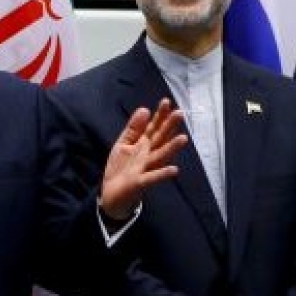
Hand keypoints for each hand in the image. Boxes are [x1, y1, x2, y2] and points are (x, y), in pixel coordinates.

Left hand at [99, 99, 186, 219]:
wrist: (111, 194)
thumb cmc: (120, 168)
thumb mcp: (123, 144)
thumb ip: (133, 128)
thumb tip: (144, 108)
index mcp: (143, 144)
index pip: (153, 127)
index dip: (160, 115)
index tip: (166, 101)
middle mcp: (148, 155)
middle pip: (160, 139)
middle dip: (169, 127)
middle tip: (180, 113)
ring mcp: (146, 168)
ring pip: (160, 156)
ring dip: (172, 148)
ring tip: (183, 138)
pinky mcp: (140, 183)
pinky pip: (153, 178)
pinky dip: (162, 174)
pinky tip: (174, 169)